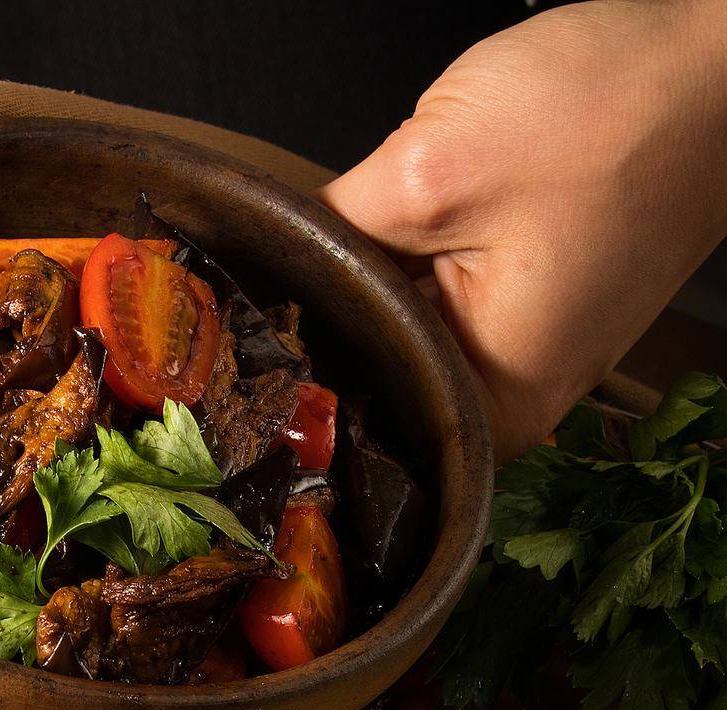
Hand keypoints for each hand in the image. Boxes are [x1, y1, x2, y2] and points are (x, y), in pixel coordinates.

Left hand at [321, 0, 726, 459]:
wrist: (721, 69)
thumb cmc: (611, 117)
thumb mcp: (433, 166)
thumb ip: (334, 231)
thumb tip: (278, 256)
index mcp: (488, 409)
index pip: (352, 405)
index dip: (297, 347)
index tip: (256, 305)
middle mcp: (509, 412)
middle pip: (378, 377)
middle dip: (343, 309)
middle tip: (323, 244)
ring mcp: (528, 367)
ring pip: (410, 335)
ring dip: (388, 279)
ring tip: (399, 221)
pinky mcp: (538, 321)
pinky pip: (450, 309)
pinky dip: (428, 266)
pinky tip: (438, 220)